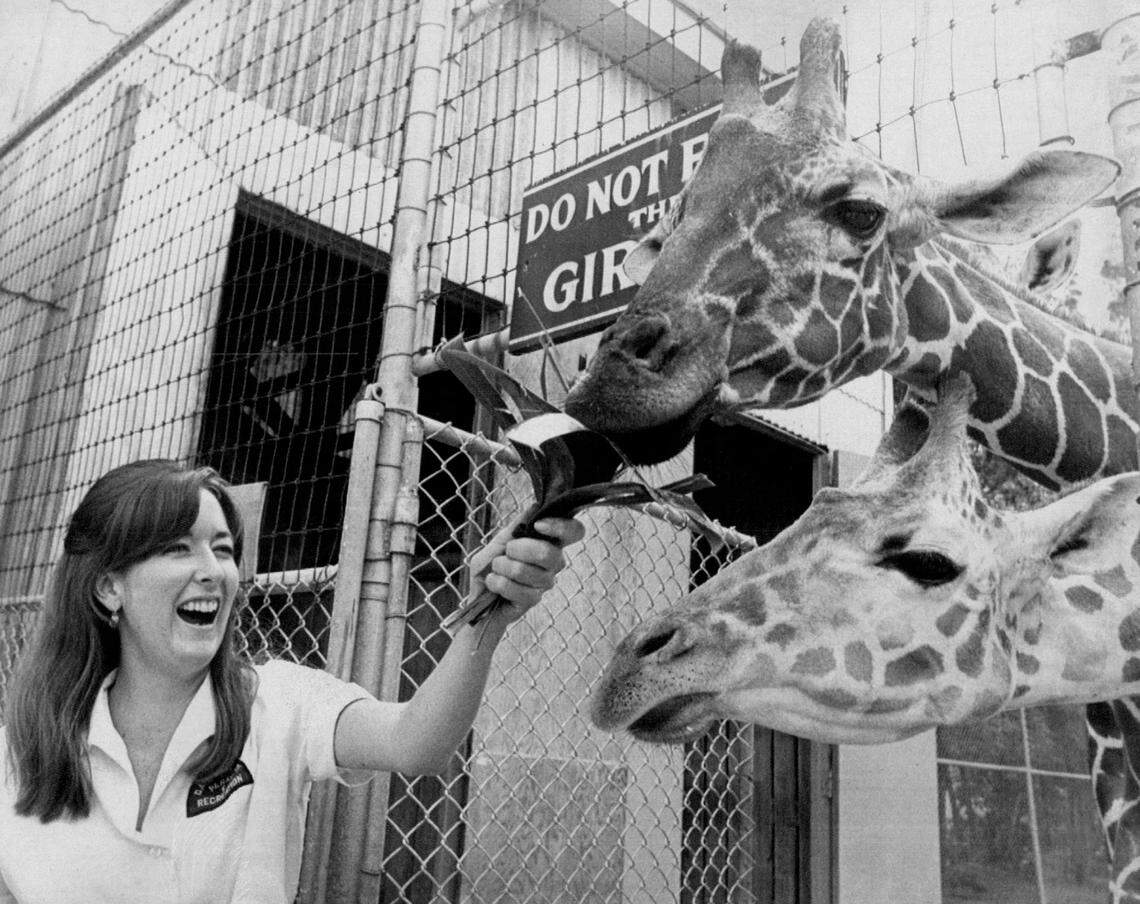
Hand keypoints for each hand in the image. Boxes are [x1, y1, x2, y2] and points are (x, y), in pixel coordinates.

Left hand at [467, 517, 585, 624]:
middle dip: (519, 549)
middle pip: (550, 554)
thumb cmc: (490, 564)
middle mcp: (553, 563)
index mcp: (549, 542)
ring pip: (528, 572)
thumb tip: (536, 505)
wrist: (474, 591)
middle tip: (506, 551)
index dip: (562, 527)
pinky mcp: (531, 601)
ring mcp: (544, 583)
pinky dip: (498, 583)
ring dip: (503, 567)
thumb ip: (518, 525)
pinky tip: (492, 582)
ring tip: (495, 568)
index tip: (538, 525)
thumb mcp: (500, 540)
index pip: (574, 532)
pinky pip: (519, 591)